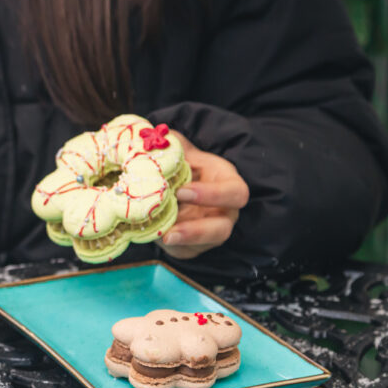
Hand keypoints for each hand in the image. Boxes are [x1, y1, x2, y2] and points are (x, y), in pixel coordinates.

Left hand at [158, 131, 249, 259]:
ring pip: (204, 244)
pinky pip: (186, 251)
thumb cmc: (179, 160)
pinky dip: (171, 247)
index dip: (211, 195)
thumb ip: (170, 143)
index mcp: (227, 182)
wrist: (170, 181)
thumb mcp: (177, 147)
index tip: (181, 191)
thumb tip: (153, 137)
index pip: (234, 193)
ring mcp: (210, 230)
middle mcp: (224, 210)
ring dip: (183, 243)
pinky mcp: (194, 246)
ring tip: (162, 239)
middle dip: (197, 230)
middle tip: (170, 229)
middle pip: (222, 228)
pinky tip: (154, 238)